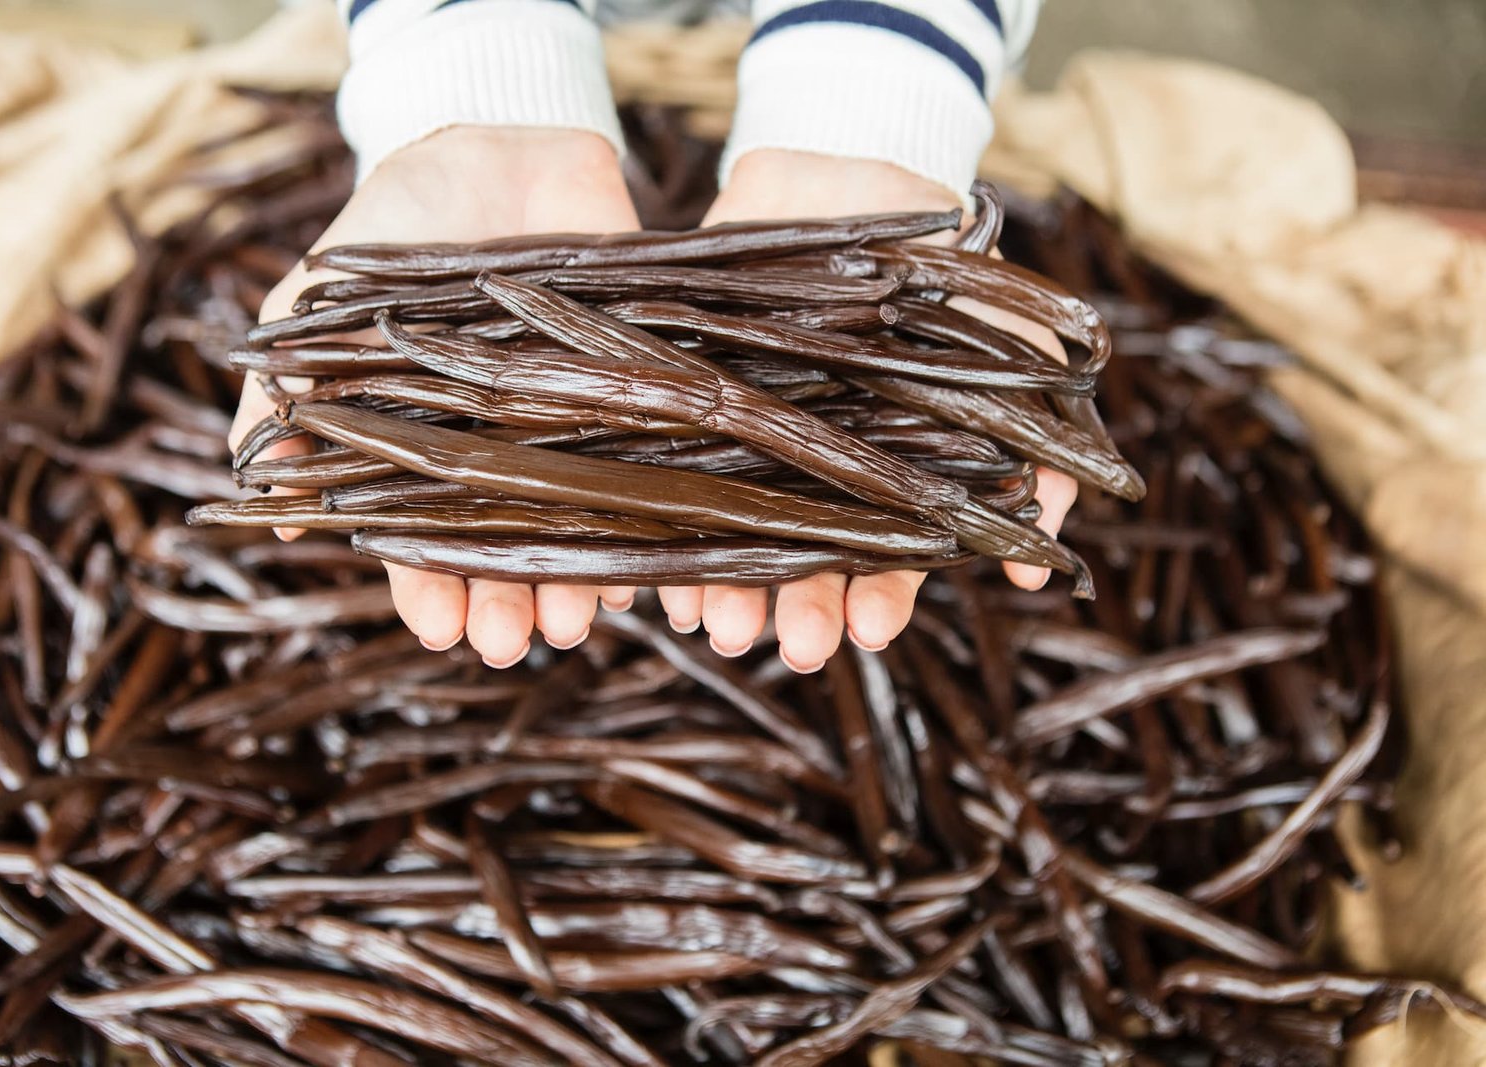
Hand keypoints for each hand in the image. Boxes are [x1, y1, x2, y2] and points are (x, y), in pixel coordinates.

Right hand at [229, 127, 641, 666]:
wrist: (497, 148)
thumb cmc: (392, 232)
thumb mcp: (314, 310)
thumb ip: (283, 399)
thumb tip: (266, 504)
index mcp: (427, 453)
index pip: (426, 547)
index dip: (429, 593)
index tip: (438, 633)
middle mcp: (506, 459)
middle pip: (511, 557)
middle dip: (509, 608)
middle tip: (513, 645)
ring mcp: (574, 432)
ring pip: (582, 531)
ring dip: (580, 584)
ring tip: (578, 620)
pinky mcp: (639, 395)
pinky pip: (654, 472)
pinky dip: (654, 517)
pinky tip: (648, 557)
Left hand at [658, 150, 1078, 671]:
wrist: (839, 171)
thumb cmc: (926, 253)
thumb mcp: (1003, 331)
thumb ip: (1031, 422)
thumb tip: (1040, 543)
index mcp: (895, 466)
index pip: (889, 553)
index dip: (883, 595)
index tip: (870, 633)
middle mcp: (822, 469)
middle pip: (811, 560)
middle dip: (805, 609)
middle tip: (797, 649)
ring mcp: (756, 442)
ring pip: (742, 532)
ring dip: (732, 586)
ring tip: (723, 628)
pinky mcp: (691, 409)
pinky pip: (673, 481)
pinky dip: (668, 525)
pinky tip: (661, 572)